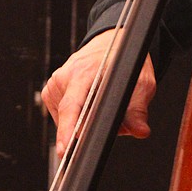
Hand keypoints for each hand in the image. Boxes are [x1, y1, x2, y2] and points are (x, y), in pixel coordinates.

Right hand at [41, 29, 156, 156]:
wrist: (110, 41)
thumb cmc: (123, 59)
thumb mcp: (140, 81)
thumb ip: (138, 108)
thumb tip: (140, 130)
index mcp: (83, 71)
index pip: (71, 106)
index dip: (67, 129)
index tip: (65, 149)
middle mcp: (65, 76)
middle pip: (73, 119)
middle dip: (93, 127)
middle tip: (115, 116)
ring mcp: (55, 83)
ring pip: (69, 120)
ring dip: (86, 122)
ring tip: (100, 103)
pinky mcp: (51, 90)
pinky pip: (63, 115)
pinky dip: (77, 116)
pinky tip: (88, 103)